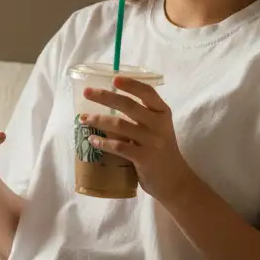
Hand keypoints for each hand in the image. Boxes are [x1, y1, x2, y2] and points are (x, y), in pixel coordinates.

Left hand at [80, 76, 194, 204]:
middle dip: (105, 97)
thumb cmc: (161, 151)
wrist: (175, 180)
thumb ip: (140, 117)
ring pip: (119, 125)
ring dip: (98, 120)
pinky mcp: (144, 158)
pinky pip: (118, 147)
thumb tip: (108, 104)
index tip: (114, 78)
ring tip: (84, 119)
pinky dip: (103, 142)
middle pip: (128, 105)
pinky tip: (92, 140)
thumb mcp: (157, 129)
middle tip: (87, 92)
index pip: (148, 92)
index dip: (131, 84)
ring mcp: (152, 141)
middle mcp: (159, 124)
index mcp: (163, 113)